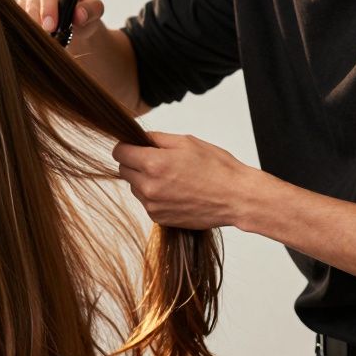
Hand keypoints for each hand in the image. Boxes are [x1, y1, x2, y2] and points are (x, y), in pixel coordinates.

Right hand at [18, 0, 107, 39]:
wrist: (73, 24)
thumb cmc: (84, 13)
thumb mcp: (95, 11)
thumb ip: (91, 10)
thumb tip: (79, 14)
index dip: (48, 7)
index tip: (51, 26)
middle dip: (38, 18)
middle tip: (46, 36)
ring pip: (22, 6)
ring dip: (30, 23)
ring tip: (43, 37)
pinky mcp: (18, 1)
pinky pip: (15, 13)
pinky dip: (23, 25)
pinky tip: (33, 33)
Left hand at [113, 132, 256, 229]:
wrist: (236, 198)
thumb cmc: (217, 168)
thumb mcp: (186, 142)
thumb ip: (157, 138)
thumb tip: (138, 137)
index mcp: (153, 164)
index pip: (119, 152)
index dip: (126, 146)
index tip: (134, 146)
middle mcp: (148, 187)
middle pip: (124, 170)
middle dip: (135, 162)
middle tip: (158, 160)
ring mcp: (152, 205)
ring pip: (134, 187)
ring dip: (144, 180)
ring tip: (171, 177)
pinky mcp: (159, 218)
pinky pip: (146, 202)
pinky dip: (155, 196)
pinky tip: (175, 191)